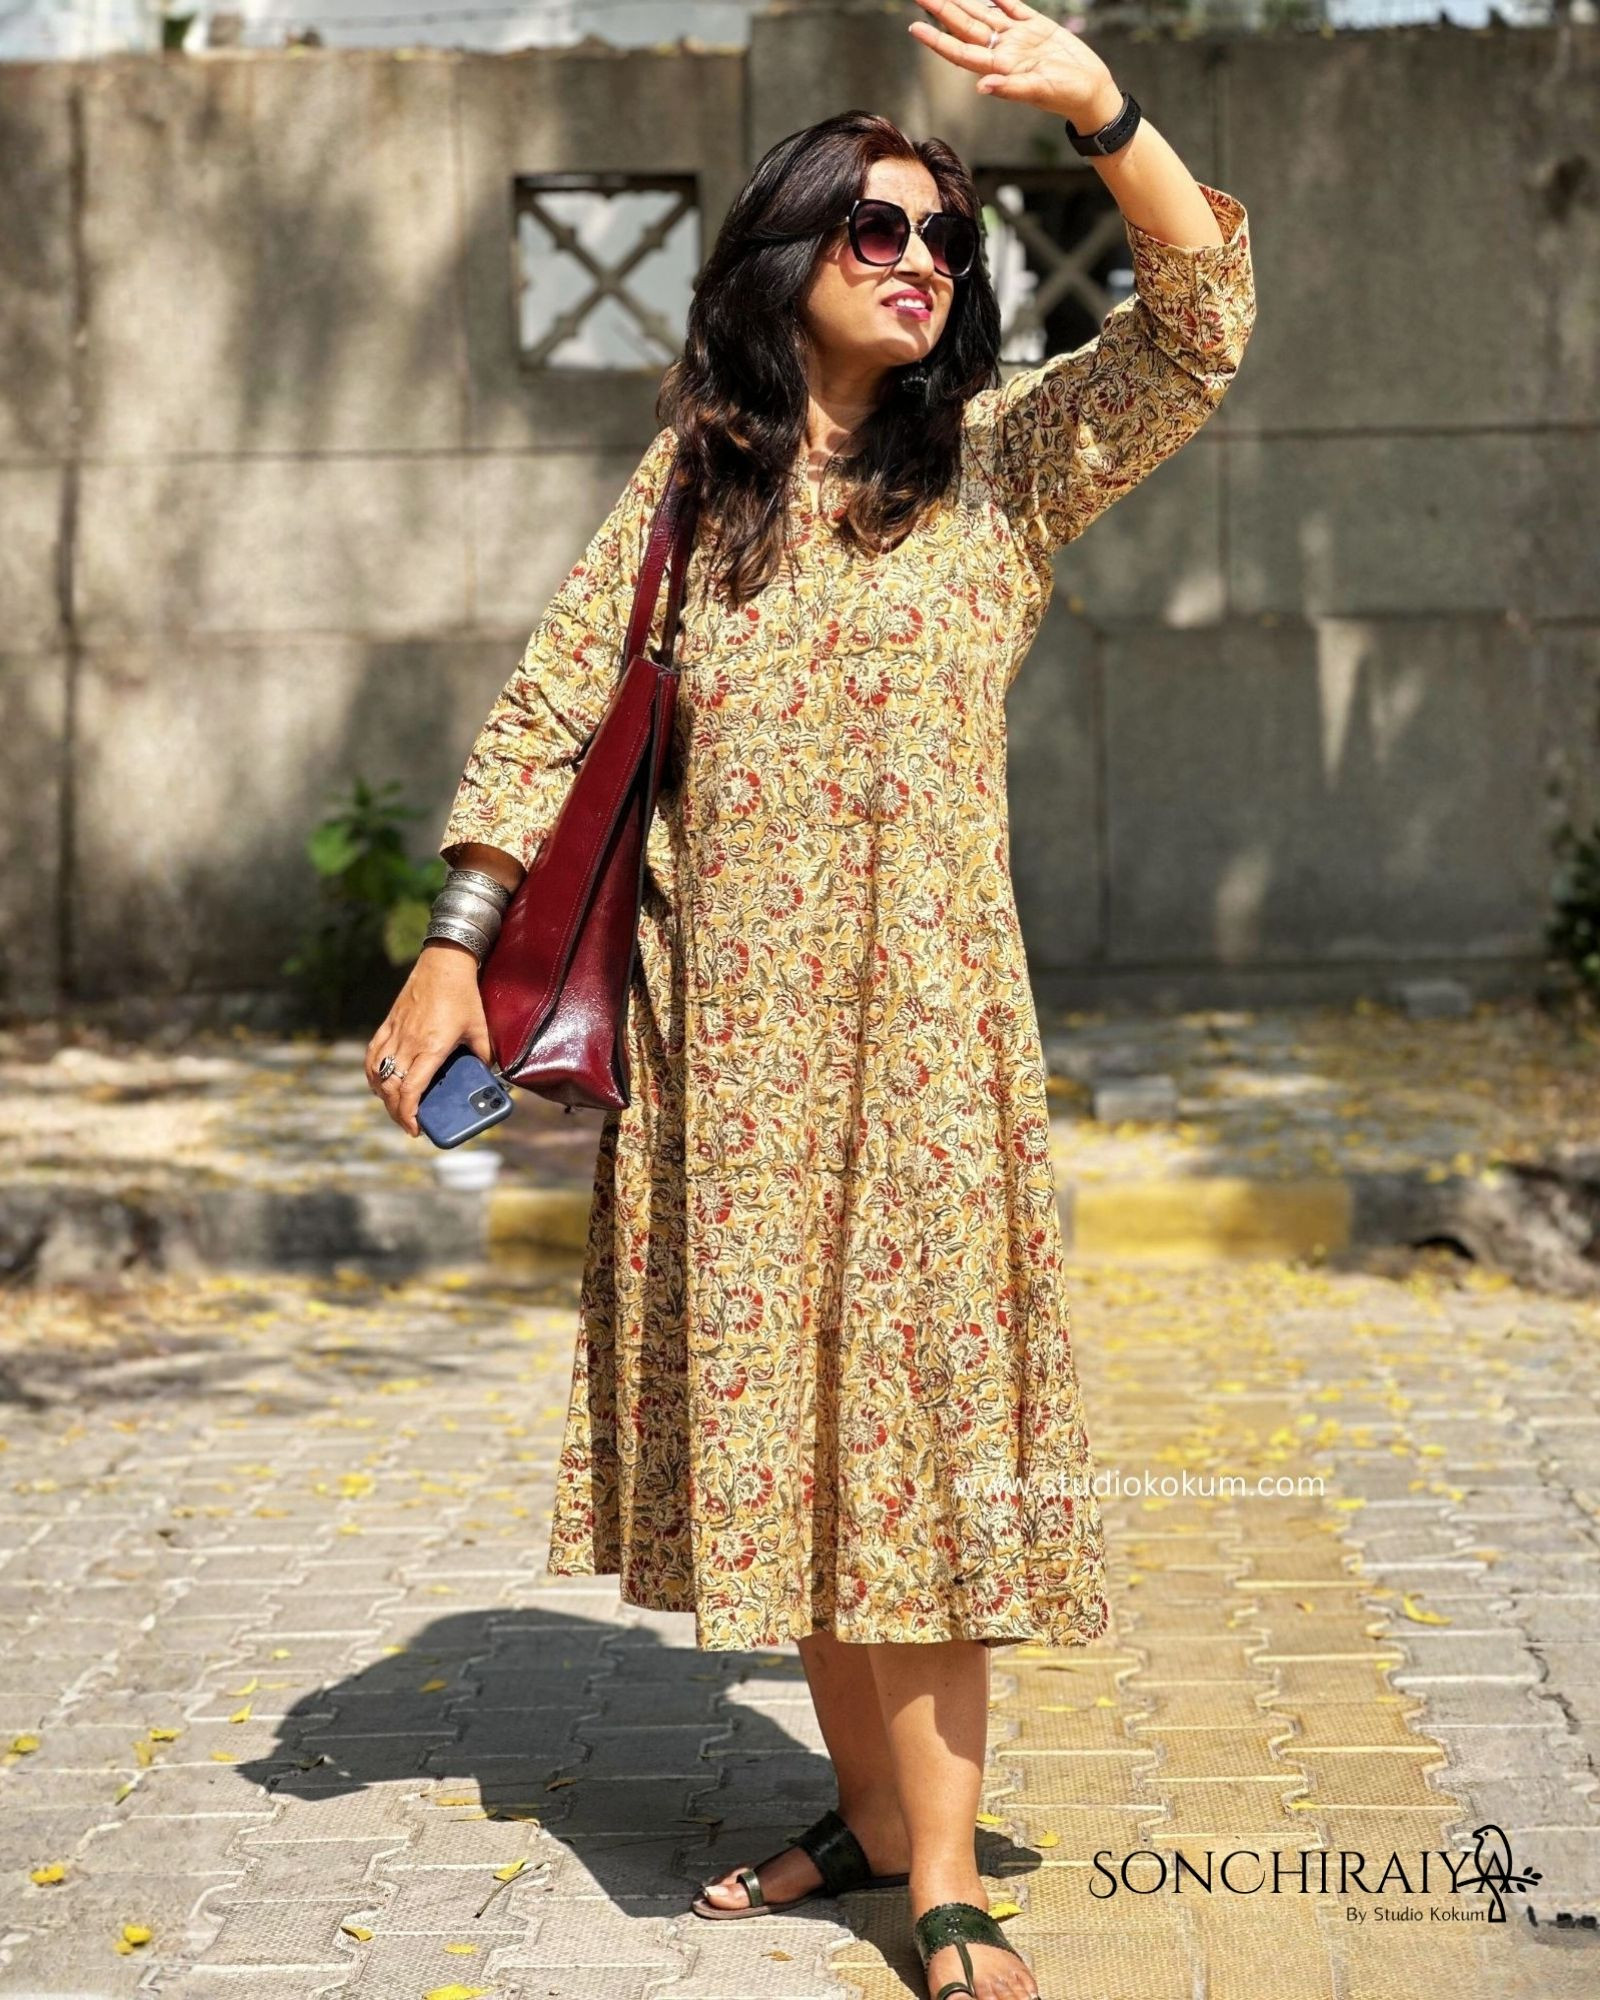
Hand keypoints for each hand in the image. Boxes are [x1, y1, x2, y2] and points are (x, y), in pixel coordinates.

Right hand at [364, 942, 493, 1137]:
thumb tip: (488, 1074)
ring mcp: (395, 1032)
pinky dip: (373, 1073)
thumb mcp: (480, 1028)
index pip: (411, 1089)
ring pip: (378, 1073)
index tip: (414, 1128)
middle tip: (408, 1123)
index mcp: (431, 1047)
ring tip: (394, 1106)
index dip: (408, 1114)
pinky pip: (373, 1054)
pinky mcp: (388, 1023)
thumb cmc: (463, 995)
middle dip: (396, 1112)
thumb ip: (484, 1054)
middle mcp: (409, 1043)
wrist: (444, 962)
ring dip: (383, 1094)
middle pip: (392, 1087)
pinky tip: (379, 1082)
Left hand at [907, 0, 1122, 128]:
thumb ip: (1010, 89)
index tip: (914, 27)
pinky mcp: (1036, 27)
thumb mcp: (1039, 92)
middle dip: (942, 11)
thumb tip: (982, 87)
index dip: (936, 40)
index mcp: (999, 68)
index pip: (960, 51)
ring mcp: (1018, 38)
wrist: (1091, 89)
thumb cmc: (1066, 96)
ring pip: (983, 14)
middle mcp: (1003, 51)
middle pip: (965, 27)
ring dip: (963, 0)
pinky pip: (1011, 6)